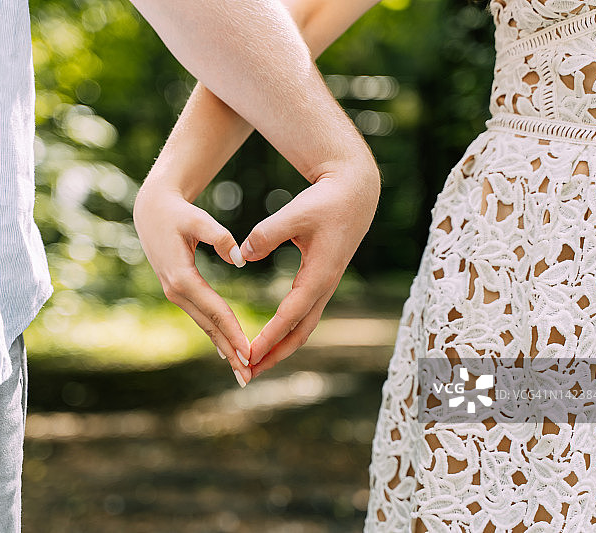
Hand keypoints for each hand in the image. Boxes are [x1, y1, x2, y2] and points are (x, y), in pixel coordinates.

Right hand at [133, 183, 252, 385]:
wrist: (152, 211)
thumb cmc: (178, 213)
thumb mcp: (198, 219)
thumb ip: (220, 237)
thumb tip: (239, 260)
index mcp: (182, 277)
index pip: (215, 310)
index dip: (233, 331)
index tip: (249, 352)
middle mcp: (176, 291)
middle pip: (209, 326)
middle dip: (230, 351)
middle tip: (248, 375)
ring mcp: (175, 294)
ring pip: (204, 325)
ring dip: (223, 348)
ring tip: (241, 371)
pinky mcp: (178, 291)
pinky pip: (200, 317)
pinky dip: (214, 335)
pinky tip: (225, 351)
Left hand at [242, 161, 379, 377]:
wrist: (354, 192)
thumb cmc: (325, 201)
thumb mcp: (294, 213)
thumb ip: (266, 234)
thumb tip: (242, 255)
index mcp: (319, 275)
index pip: (290, 315)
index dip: (269, 336)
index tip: (249, 354)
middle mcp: (324, 286)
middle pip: (300, 333)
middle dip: (274, 355)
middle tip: (247, 373)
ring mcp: (324, 285)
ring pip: (302, 327)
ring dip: (280, 347)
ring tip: (255, 363)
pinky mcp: (321, 280)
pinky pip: (302, 315)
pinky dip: (286, 331)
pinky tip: (270, 337)